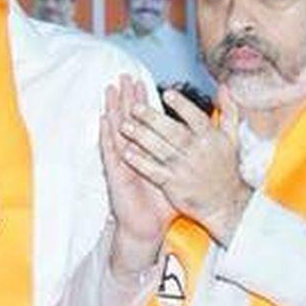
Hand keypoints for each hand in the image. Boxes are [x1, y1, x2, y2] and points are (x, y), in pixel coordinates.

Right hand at [102, 76, 174, 273]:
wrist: (149, 227)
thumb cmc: (162, 204)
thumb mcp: (179, 177)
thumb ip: (187, 158)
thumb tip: (202, 142)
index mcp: (149, 153)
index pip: (145, 123)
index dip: (143, 102)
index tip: (144, 82)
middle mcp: (133, 154)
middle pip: (129, 121)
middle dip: (127, 99)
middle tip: (125, 78)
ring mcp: (123, 163)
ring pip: (116, 131)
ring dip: (113, 110)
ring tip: (111, 91)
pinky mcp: (116, 173)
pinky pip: (110, 151)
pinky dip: (106, 135)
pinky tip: (103, 120)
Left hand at [118, 83, 252, 245]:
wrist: (225, 202)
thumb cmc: (225, 166)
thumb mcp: (232, 137)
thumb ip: (229, 110)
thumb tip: (223, 87)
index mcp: (211, 138)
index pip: (196, 118)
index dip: (182, 105)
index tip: (167, 93)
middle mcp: (197, 151)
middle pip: (173, 132)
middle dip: (152, 119)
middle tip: (134, 106)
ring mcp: (184, 168)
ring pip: (160, 150)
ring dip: (141, 137)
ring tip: (124, 126)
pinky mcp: (173, 184)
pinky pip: (154, 171)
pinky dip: (140, 162)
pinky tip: (126, 153)